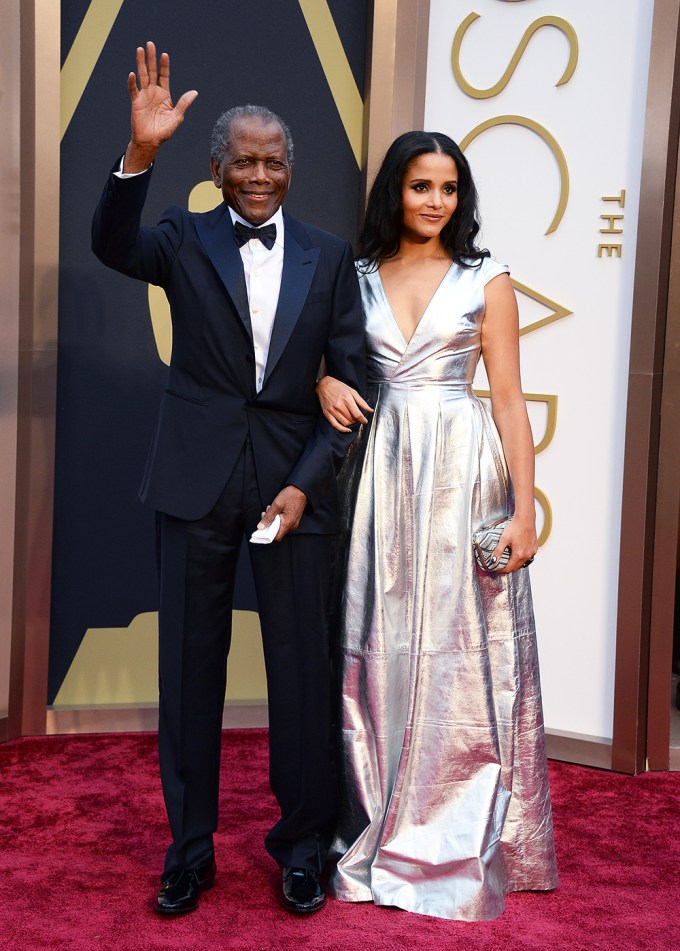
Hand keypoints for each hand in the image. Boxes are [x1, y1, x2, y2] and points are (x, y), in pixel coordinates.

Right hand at [123, 42, 197, 171]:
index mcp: (164, 95)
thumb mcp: (177, 117)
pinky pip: (133, 90)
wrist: (151, 141)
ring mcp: (144, 96)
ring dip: (141, 63)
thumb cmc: (164, 130)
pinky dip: (132, 83)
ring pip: (142, 76)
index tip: (164, 55)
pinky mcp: (136, 102)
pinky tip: (132, 74)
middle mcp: (153, 92)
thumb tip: (195, 92)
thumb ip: (184, 104)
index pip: (164, 76)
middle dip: (151, 58)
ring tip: (140, 50)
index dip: (164, 65)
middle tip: (150, 44)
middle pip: (152, 71)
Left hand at [257, 486, 307, 540]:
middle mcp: (292, 525)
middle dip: (269, 523)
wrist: (301, 489)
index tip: (262, 526)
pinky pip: (283, 522)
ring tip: (272, 508)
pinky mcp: (293, 519)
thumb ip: (268, 517)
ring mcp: (293, 523)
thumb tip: (260, 527)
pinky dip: (278, 517)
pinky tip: (277, 510)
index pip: (277, 537)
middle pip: (277, 531)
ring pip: (279, 526)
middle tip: (266, 512)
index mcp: (288, 523)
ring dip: (273, 519)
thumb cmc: (290, 496)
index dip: (268, 534)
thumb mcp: (276, 505)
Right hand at [315, 375, 372, 432]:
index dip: (363, 420)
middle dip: (356, 420)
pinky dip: (342, 429)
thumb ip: (362, 402)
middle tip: (357, 417)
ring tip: (351, 419)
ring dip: (351, 423)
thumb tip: (370, 410)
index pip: (357, 414)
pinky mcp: (327, 413)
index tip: (365, 421)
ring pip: (345, 423)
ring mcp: (332, 410)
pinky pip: (335, 425)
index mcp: (347, 399)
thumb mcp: (352, 392)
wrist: (323, 385)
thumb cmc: (339, 387)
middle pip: (351, 419)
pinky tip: (347, 429)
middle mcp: (339, 405)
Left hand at [492, 516, 536, 573]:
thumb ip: (498, 551)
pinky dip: (522, 558)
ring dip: (515, 564)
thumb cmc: (515, 527)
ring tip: (508, 561)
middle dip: (508, 569)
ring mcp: (532, 552)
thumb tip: (493, 560)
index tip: (496, 570)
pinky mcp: (534, 548)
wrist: (525, 519)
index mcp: (519, 555)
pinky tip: (517, 554)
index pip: (509, 569)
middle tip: (500, 567)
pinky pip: (528, 557)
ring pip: (522, 563)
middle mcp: (527, 555)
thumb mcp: (504, 539)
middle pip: (516, 567)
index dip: (501, 571)